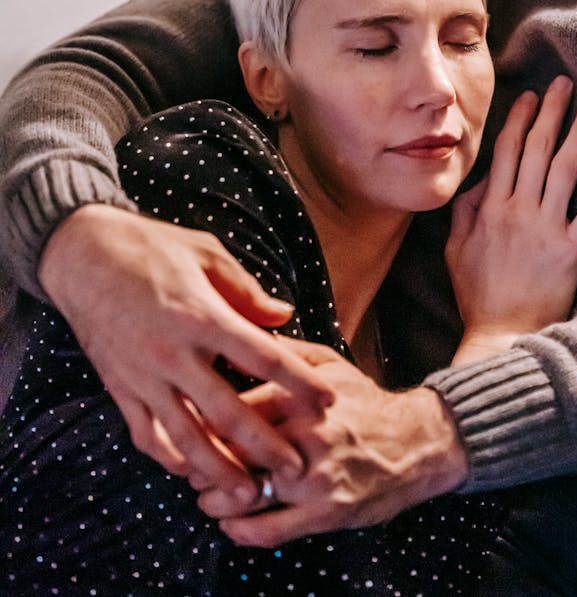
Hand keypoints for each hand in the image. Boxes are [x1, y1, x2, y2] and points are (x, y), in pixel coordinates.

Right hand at [38, 204, 332, 487]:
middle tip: (297, 469)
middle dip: (266, 445)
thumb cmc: (152, 248)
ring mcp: (143, 377)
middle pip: (229, 412)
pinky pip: (147, 436)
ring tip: (250, 493)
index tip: (328, 399)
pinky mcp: (120, 389)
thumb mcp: (206, 253)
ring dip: (221, 469)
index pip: (263, 356)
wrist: (84, 256)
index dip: (299, 380)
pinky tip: (193, 471)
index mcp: (201, 316)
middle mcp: (173, 353)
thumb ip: (247, 291)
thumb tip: (284, 316)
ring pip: (187, 438)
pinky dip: (170, 460)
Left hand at [196, 342, 467, 545]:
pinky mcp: (327, 512)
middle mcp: (306, 434)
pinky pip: (272, 529)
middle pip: (235, 451)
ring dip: (216, 500)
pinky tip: (232, 525)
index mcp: (301, 395)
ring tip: (207, 498)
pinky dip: (243, 531)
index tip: (190, 427)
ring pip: (247, 492)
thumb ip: (288, 352)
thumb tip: (248, 333)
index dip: (203, 421)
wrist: (418, 442)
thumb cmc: (367, 402)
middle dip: (203, 463)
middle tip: (191, 468)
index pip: (234, 408)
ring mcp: (316, 475)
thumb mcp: (331, 364)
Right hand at [446, 76, 576, 363]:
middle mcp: (519, 210)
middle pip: (537, 150)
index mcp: (490, 208)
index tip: (531, 96)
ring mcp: (546, 228)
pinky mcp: (571, 249)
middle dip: (552, 113)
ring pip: (565, 170)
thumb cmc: (477, 294)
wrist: (502, 335)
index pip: (506, 151)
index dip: (519, 120)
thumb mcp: (455, 250)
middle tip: (564, 85)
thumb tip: (476, 184)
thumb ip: (463, 212)